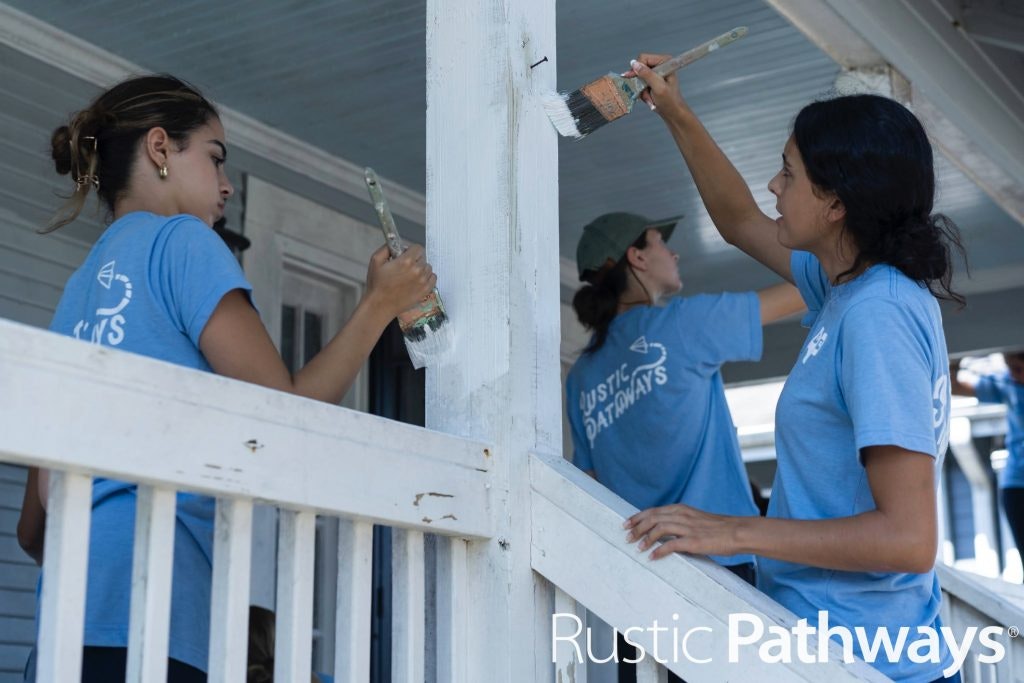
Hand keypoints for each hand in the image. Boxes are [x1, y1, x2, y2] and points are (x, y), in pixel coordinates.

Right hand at [365, 244, 437, 317]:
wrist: (380, 305)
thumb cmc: (376, 285)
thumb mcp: (375, 261)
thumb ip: (386, 248)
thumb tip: (395, 243)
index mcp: (406, 261)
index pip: (418, 248)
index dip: (410, 250)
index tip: (405, 255)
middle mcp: (417, 270)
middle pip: (423, 258)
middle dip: (415, 260)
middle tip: (404, 267)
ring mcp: (423, 282)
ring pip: (428, 268)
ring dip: (421, 269)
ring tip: (409, 276)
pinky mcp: (425, 291)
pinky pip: (433, 278)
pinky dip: (427, 278)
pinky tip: (417, 281)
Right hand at [623, 54, 689, 120]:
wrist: (672, 112)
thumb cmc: (670, 101)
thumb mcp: (658, 87)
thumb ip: (647, 74)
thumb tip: (634, 64)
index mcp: (665, 61)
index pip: (643, 58)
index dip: (637, 69)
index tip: (632, 79)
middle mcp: (660, 64)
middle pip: (640, 68)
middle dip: (640, 82)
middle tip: (644, 92)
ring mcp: (656, 73)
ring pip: (638, 77)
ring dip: (641, 90)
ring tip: (649, 98)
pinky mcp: (652, 80)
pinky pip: (640, 84)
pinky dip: (642, 92)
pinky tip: (649, 98)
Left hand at [624, 503, 742, 559]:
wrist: (738, 531)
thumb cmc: (718, 528)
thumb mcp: (695, 519)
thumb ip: (681, 522)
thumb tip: (666, 532)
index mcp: (682, 509)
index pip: (654, 511)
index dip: (638, 517)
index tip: (627, 524)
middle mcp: (682, 515)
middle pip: (652, 518)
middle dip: (637, 528)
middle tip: (627, 537)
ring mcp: (688, 528)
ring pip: (659, 529)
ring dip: (645, 539)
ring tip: (637, 548)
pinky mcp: (694, 541)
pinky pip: (672, 545)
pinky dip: (659, 550)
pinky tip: (653, 557)